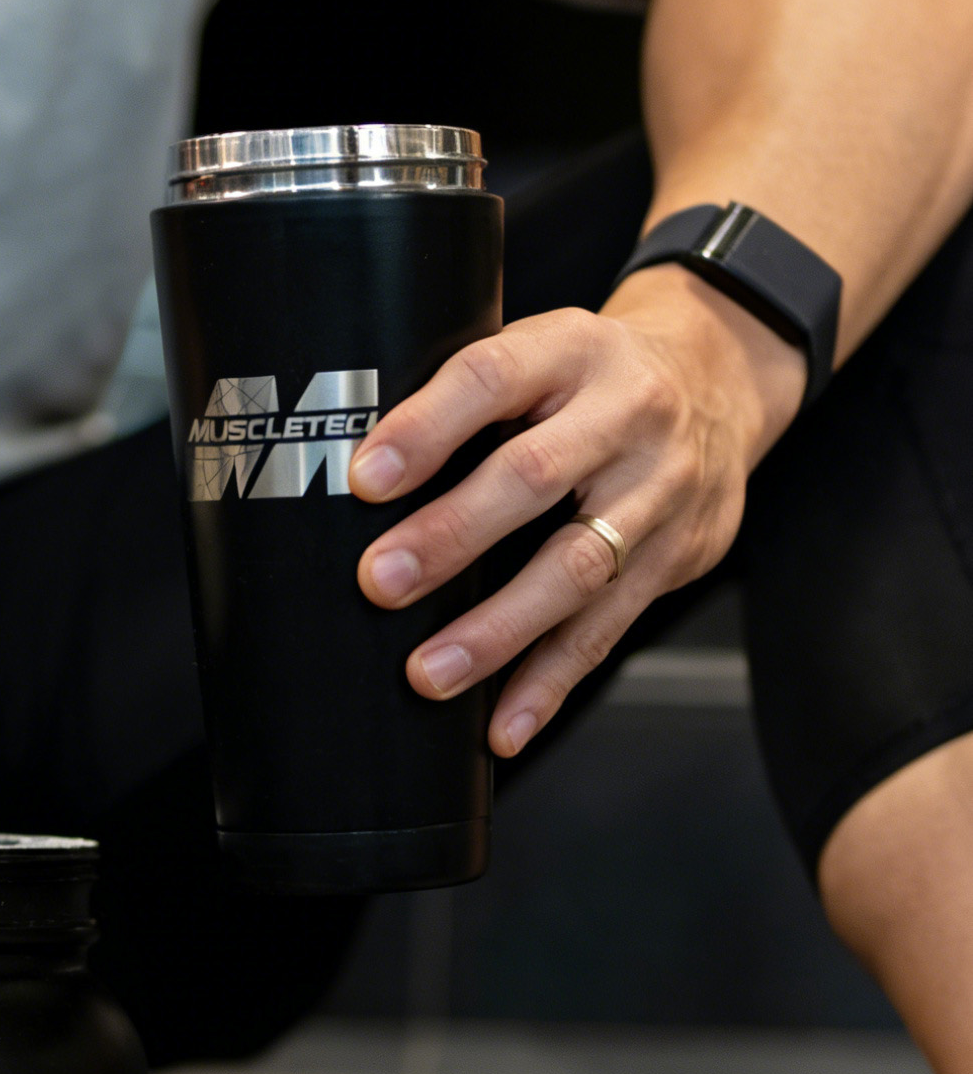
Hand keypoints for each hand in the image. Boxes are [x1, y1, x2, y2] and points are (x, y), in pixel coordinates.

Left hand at [348, 266, 808, 754]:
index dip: (427, 427)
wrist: (722, 379)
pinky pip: (608, 627)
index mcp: (570, 350)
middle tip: (380, 581)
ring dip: (498, 629)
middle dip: (451, 535)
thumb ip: (460, 399)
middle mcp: (627, 414)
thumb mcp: (535, 353)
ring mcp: (660, 488)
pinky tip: (506, 723)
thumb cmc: (589, 379)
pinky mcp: (678, 554)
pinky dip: (550, 682)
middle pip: (534, 477)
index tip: (366, 477)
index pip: (492, 377)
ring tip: (431, 672)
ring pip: (577, 565)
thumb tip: (351, 474)